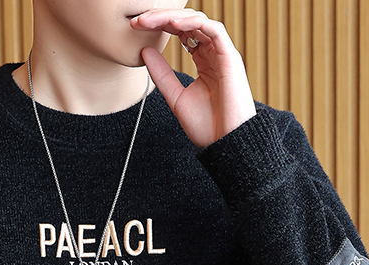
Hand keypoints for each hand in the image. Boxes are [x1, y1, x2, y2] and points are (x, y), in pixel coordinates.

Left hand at [130, 7, 256, 147]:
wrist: (225, 143)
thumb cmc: (207, 126)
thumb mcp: (175, 97)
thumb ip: (161, 74)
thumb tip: (144, 51)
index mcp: (203, 62)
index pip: (182, 34)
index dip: (160, 26)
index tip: (137, 28)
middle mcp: (214, 54)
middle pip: (188, 24)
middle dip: (162, 18)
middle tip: (138, 20)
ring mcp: (223, 54)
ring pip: (199, 22)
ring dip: (173, 17)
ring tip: (150, 20)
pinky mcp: (230, 57)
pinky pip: (214, 29)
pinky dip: (193, 23)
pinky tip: (173, 24)